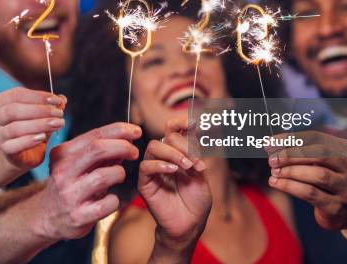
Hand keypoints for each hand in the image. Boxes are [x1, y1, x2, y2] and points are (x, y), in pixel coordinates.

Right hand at [0, 87, 66, 168]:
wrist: (19, 153)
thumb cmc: (29, 128)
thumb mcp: (40, 115)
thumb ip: (50, 106)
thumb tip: (62, 99)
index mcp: (0, 102)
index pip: (17, 94)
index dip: (38, 96)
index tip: (56, 100)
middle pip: (13, 110)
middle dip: (39, 110)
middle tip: (59, 113)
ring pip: (15, 128)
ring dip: (39, 124)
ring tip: (57, 124)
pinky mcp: (5, 150)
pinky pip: (15, 145)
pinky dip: (30, 140)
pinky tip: (43, 137)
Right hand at [37, 122, 141, 240]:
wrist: (48, 217)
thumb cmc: (71, 184)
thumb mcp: (78, 163)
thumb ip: (100, 151)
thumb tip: (128, 137)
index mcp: (62, 154)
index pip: (94, 135)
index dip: (119, 130)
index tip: (136, 131)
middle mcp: (62, 172)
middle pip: (97, 149)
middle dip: (122, 146)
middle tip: (134, 152)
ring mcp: (69, 195)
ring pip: (104, 176)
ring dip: (119, 173)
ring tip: (118, 176)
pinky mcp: (78, 216)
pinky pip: (108, 203)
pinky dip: (114, 200)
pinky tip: (109, 200)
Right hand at [140, 118, 210, 256]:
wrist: (190, 225)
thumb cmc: (196, 202)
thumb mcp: (202, 175)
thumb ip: (196, 153)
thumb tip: (195, 129)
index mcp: (178, 152)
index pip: (173, 129)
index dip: (180, 122)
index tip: (193, 122)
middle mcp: (164, 158)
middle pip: (165, 136)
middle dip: (183, 145)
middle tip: (195, 161)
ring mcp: (153, 170)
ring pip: (153, 147)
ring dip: (172, 153)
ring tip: (187, 167)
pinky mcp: (145, 183)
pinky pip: (145, 166)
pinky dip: (159, 165)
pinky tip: (173, 171)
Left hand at [266, 131, 346, 229]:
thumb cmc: (329, 180)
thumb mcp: (323, 163)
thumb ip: (303, 151)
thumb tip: (272, 144)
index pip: (317, 138)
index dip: (291, 139)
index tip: (271, 142)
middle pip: (320, 154)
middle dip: (292, 155)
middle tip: (272, 159)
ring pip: (317, 175)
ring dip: (290, 171)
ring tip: (274, 171)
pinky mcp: (336, 207)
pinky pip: (310, 193)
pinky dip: (289, 186)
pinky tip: (276, 182)